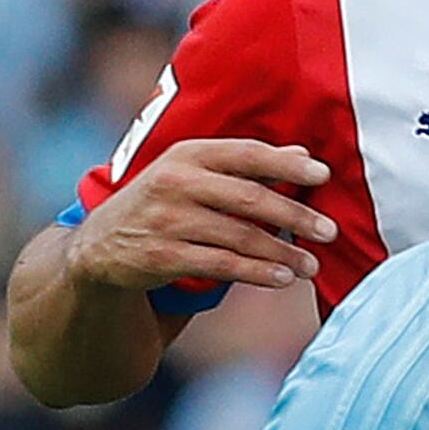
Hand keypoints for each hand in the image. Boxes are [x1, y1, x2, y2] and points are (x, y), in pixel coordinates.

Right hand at [68, 138, 335, 301]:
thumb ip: (244, 165)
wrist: (99, 245)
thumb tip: (302, 150)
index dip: (286, 163)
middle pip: (248, 198)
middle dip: (294, 215)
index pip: (245, 153)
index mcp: (187, 154)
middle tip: (330, 231)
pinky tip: (282, 279)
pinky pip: (221, 265)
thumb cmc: (161, 204)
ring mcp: (166, 220)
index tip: (323, 173)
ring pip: (239, 236)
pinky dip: (256, 273)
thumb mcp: (193, 174)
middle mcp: (175, 182)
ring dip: (282, 252)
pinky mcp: (161, 256)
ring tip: (312, 265)